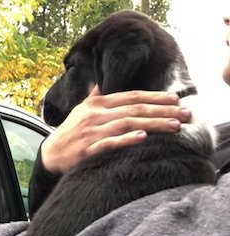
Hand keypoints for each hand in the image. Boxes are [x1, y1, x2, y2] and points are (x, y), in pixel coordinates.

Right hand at [41, 87, 190, 174]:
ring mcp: (92, 132)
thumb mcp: (81, 109)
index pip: (131, 97)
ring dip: (153, 124)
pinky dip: (126, 139)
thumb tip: (101, 82)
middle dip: (162, 110)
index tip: (175, 99)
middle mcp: (95, 115)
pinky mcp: (88, 150)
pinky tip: (143, 138)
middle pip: (134, 110)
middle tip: (185, 113)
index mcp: (96, 103)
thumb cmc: (70, 132)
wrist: (50, 154)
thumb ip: (94, 95)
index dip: (154, 97)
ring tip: (174, 126)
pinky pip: (110, 143)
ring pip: (127, 124)